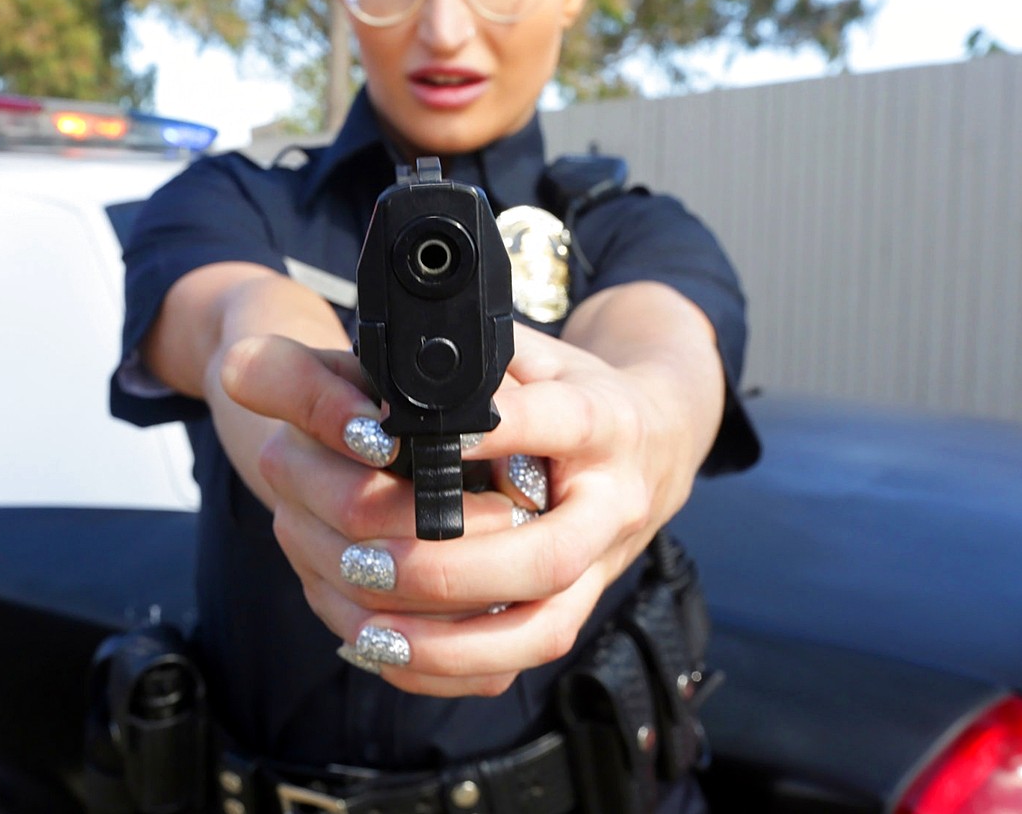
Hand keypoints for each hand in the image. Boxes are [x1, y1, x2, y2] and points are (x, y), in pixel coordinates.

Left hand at [221, 290, 724, 697]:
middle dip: (453, 569)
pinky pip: (522, 660)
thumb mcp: (540, 353)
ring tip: (370, 631)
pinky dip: (450, 668)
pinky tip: (386, 652)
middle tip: (365, 559)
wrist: (656, 441)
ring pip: (543, 627)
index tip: (420, 436)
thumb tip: (405, 359)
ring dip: (452, 642)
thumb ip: (483, 357)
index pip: (560, 424)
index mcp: (605, 421)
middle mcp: (612, 503)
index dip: (496, 432)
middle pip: (549, 556)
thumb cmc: (576, 391)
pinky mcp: (578, 606)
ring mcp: (601, 566)